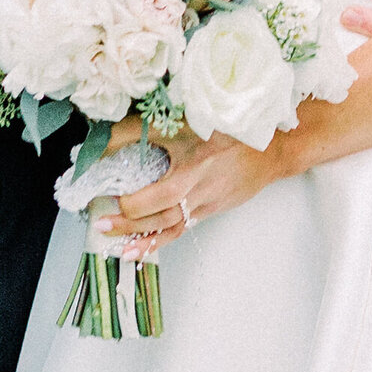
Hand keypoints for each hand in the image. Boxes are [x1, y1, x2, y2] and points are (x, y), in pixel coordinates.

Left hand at [107, 132, 275, 252]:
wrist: (268, 152)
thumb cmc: (224, 131)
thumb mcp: (182, 123)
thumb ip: (140, 130)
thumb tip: (102, 140)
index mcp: (194, 164)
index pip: (160, 192)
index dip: (133, 200)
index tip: (108, 195)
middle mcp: (200, 188)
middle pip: (163, 215)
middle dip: (130, 223)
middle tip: (102, 224)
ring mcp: (206, 203)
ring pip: (173, 227)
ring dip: (145, 239)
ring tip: (120, 248)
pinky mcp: (210, 211)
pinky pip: (182, 228)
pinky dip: (161, 240)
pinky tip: (143, 247)